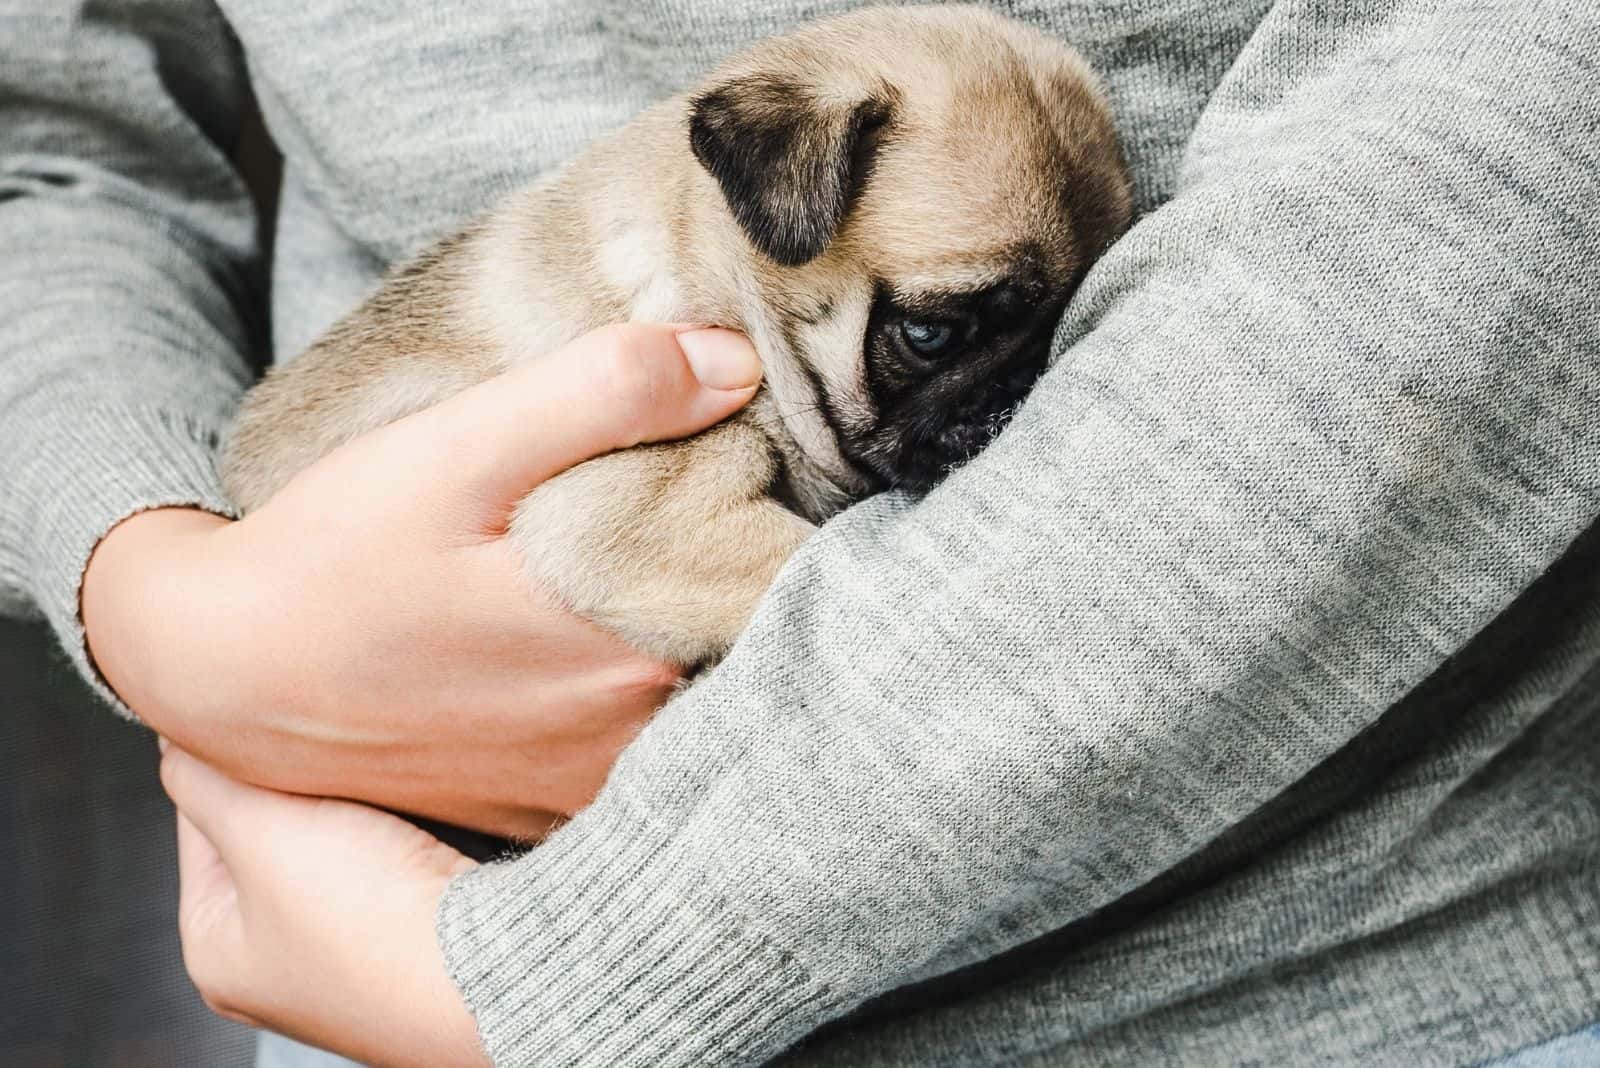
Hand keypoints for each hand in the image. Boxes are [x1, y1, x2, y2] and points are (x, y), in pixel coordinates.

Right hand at [83, 324, 761, 836]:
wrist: (224, 671)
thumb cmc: (334, 555)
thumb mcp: (455, 448)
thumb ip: (600, 395)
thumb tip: (731, 362)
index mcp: (623, 639)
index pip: (773, 585)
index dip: (785, 526)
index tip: (772, 475)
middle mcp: (623, 726)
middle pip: (740, 641)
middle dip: (744, 574)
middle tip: (724, 505)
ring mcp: (586, 778)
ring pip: (697, 699)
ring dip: (697, 638)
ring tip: (664, 567)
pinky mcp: (547, 802)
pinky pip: (642, 750)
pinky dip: (646, 697)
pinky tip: (605, 644)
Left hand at [160, 742, 488, 1066]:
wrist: (484, 968)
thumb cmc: (369, 924)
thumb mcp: (263, 833)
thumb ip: (206, 779)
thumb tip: (174, 734)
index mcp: (215, 950)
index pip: (198, 824)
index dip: (228, 765)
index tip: (262, 726)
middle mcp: (274, 961)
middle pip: (265, 834)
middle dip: (293, 787)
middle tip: (320, 754)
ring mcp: (342, 954)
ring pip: (330, 842)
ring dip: (347, 806)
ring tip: (367, 787)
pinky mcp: (405, 939)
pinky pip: (384, 862)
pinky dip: (392, 831)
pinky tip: (406, 815)